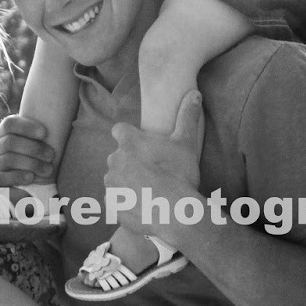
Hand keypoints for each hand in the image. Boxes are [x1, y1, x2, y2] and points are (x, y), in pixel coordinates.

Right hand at [0, 115, 54, 195]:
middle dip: (33, 148)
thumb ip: (40, 138)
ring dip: (31, 163)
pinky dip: (17, 177)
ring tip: (47, 170)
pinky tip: (30, 178)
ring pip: (7, 159)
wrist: (26, 197)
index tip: (45, 133)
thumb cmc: (36, 168)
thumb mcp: (37, 152)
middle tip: (51, 156)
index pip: (9, 124)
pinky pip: (0, 177)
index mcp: (2, 136)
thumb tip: (57, 118)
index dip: (26, 127)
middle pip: (9, 142)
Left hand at [105, 91, 204, 241]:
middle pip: (119, 156)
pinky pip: (115, 201)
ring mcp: (111, 184)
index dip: (130, 137)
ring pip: (115, 179)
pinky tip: (142, 205)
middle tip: (152, 171)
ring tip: (148, 191)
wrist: (174, 212)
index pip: (120, 130)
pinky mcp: (111, 205)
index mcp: (129, 142)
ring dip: (126, 182)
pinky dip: (125, 203)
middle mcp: (114, 160)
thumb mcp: (187, 143)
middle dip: (130, 162)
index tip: (142, 145)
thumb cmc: (180, 174)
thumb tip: (194, 93)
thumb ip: (187, 116)